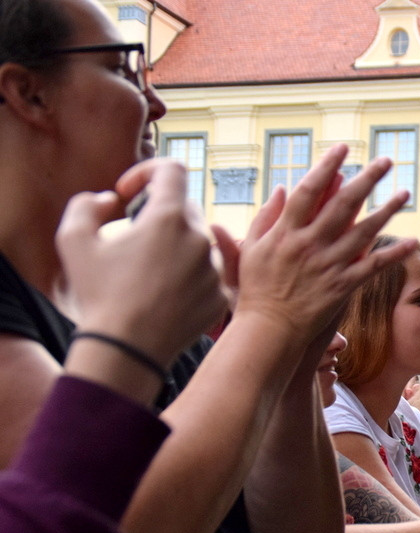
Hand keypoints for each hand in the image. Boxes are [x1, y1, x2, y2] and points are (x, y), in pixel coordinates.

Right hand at [57, 159, 227, 366]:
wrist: (127, 349)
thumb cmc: (99, 294)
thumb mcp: (74, 239)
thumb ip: (89, 204)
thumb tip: (111, 201)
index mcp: (169, 218)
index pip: (172, 170)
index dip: (147, 172)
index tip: (129, 194)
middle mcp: (200, 239)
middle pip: (184, 208)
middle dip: (158, 215)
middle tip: (133, 239)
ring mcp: (214, 269)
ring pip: (198, 242)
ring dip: (175, 247)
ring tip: (147, 272)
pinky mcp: (220, 295)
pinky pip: (206, 273)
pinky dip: (188, 275)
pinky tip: (163, 294)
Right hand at [216, 145, 415, 344]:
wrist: (268, 330)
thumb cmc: (257, 289)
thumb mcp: (251, 248)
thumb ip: (266, 217)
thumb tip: (282, 188)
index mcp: (285, 232)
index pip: (309, 191)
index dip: (326, 167)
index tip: (343, 148)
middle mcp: (309, 245)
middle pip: (343, 205)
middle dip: (366, 180)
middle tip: (386, 161)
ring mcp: (328, 266)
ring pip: (363, 232)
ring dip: (387, 211)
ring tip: (405, 193)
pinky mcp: (342, 287)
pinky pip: (373, 267)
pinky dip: (393, 254)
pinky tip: (414, 242)